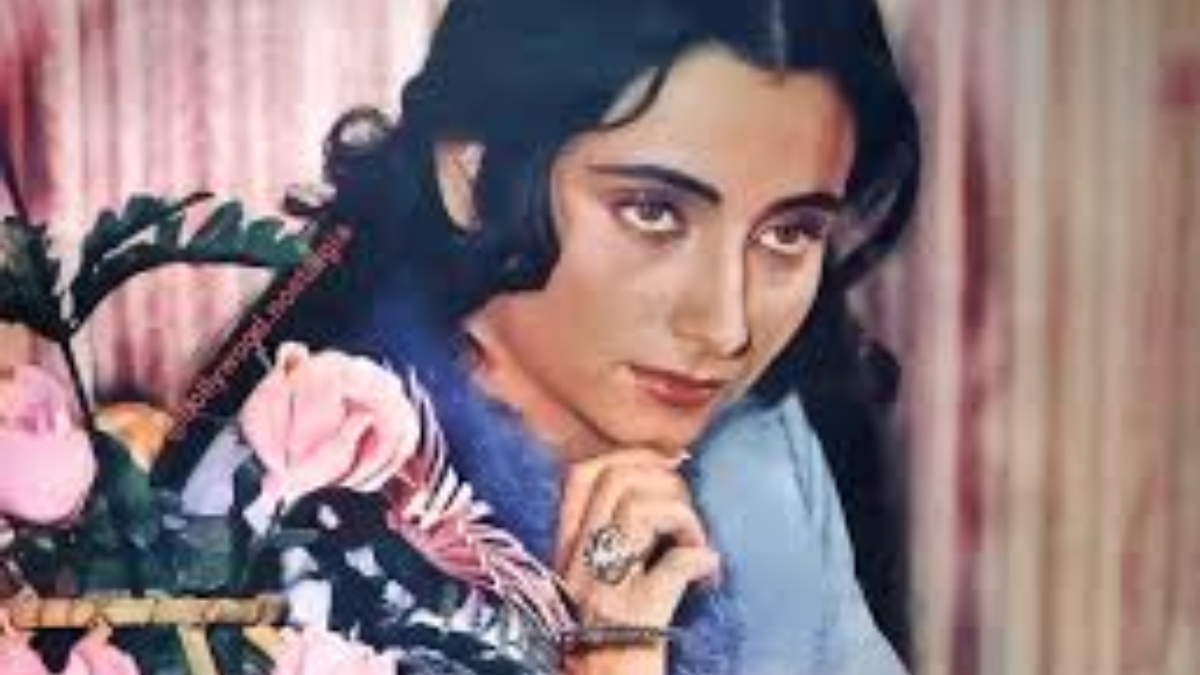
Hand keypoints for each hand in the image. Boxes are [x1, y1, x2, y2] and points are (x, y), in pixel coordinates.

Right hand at [555, 450, 720, 674]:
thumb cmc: (614, 639)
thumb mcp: (599, 580)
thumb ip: (615, 533)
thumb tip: (664, 476)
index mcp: (570, 552)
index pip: (580, 475)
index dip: (630, 456)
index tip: (668, 467)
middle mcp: (580, 564)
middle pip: (616, 480)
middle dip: (664, 482)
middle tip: (687, 517)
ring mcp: (606, 589)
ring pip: (639, 509)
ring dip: (684, 519)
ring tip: (698, 547)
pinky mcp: (636, 615)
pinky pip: (674, 566)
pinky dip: (700, 561)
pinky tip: (709, 573)